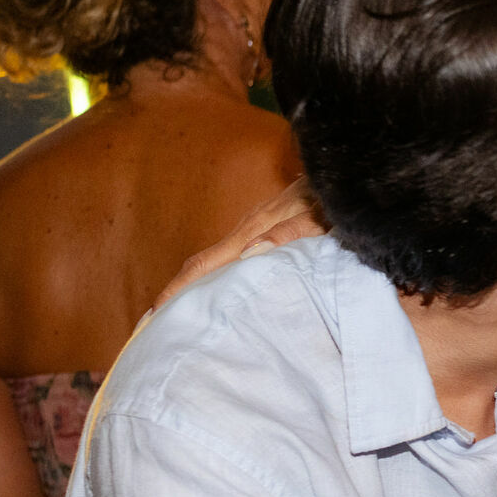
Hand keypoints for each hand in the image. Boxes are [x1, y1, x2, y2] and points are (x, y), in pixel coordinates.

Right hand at [154, 177, 325, 306]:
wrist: (342, 171)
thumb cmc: (334, 199)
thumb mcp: (320, 218)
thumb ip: (289, 233)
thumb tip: (247, 254)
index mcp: (254, 229)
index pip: (206, 263)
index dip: (178, 288)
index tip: (154, 313)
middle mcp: (247, 227)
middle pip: (202, 264)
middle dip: (176, 292)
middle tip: (154, 326)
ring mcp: (254, 226)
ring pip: (216, 260)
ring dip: (194, 286)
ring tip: (178, 316)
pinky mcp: (264, 226)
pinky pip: (232, 256)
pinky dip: (216, 276)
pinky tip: (216, 291)